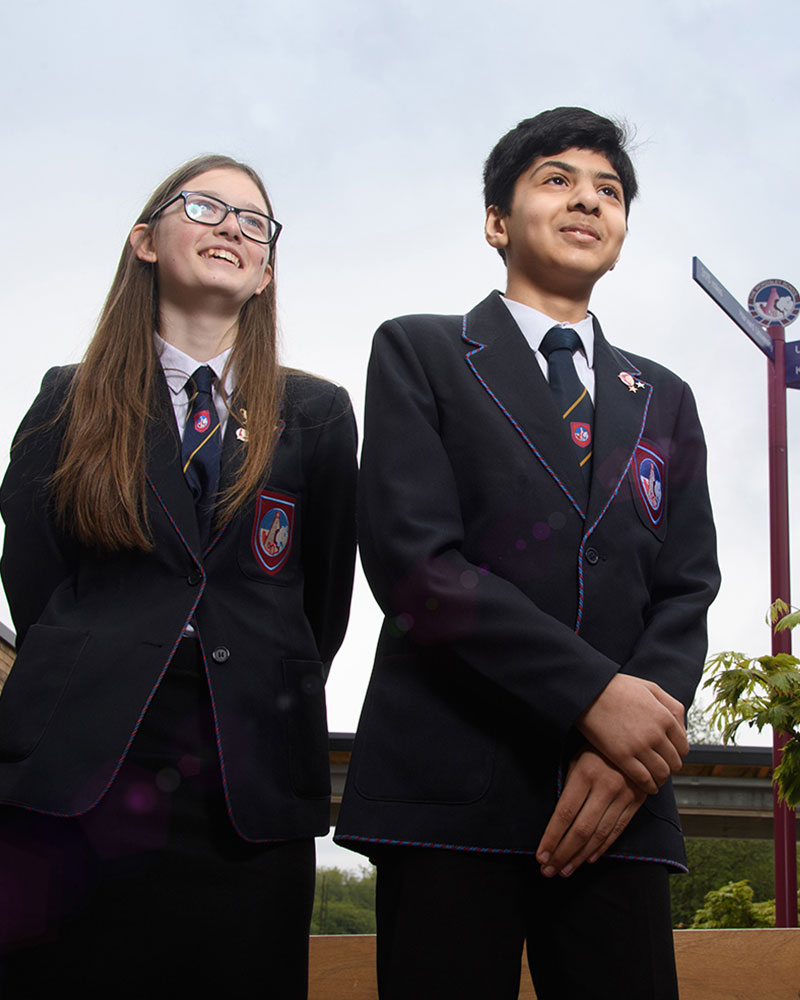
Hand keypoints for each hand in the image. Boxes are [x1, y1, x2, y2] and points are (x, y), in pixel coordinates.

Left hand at [536, 748, 645, 877]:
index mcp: (585, 773)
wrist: (635, 737)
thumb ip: (568, 785)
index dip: (552, 837)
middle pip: (581, 829)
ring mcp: (623, 796)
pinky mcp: (636, 803)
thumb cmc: (597, 747)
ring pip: (598, 835)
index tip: (540, 855)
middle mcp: (605, 787)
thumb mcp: (576, 757)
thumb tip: (557, 819)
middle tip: (548, 870)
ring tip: (565, 870)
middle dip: (562, 853)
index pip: (564, 813)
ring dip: (579, 856)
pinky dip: (602, 847)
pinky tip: (588, 859)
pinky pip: (617, 830)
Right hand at [576, 673, 687, 794]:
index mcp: (665, 717)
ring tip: (655, 778)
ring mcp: (639, 747)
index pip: (683, 747)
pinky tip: (647, 785)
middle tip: (661, 767)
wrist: (588, 691)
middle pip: (674, 762)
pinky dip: (649, 786)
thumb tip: (683, 728)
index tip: (669, 756)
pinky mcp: (622, 756)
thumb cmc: (617, 687)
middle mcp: (656, 734)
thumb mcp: (651, 688)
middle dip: (669, 766)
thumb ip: (671, 706)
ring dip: (660, 778)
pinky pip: (643, 779)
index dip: (677, 754)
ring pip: (661, 773)